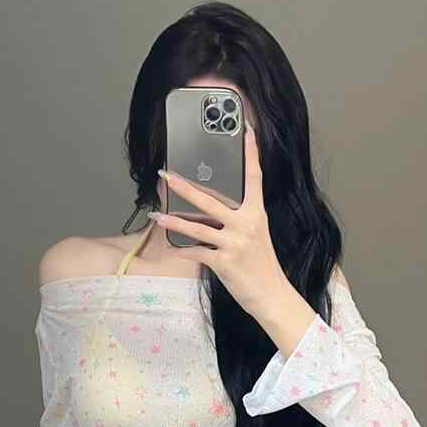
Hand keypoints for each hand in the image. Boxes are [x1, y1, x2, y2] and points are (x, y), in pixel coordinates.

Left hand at [148, 122, 291, 318]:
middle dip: (184, 187)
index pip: (254, 178)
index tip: (246, 131)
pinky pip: (196, 252)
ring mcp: (235, 243)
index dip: (251, 154)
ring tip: (155, 217)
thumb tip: (212, 211)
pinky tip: (170, 248)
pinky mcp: (224, 262)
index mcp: (257, 214)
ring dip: (172, 222)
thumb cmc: (261, 266)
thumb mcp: (256, 237)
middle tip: (166, 176)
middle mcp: (246, 224)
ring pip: (197, 227)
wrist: (272, 295)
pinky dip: (182, 251)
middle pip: (210, 200)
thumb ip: (239, 221)